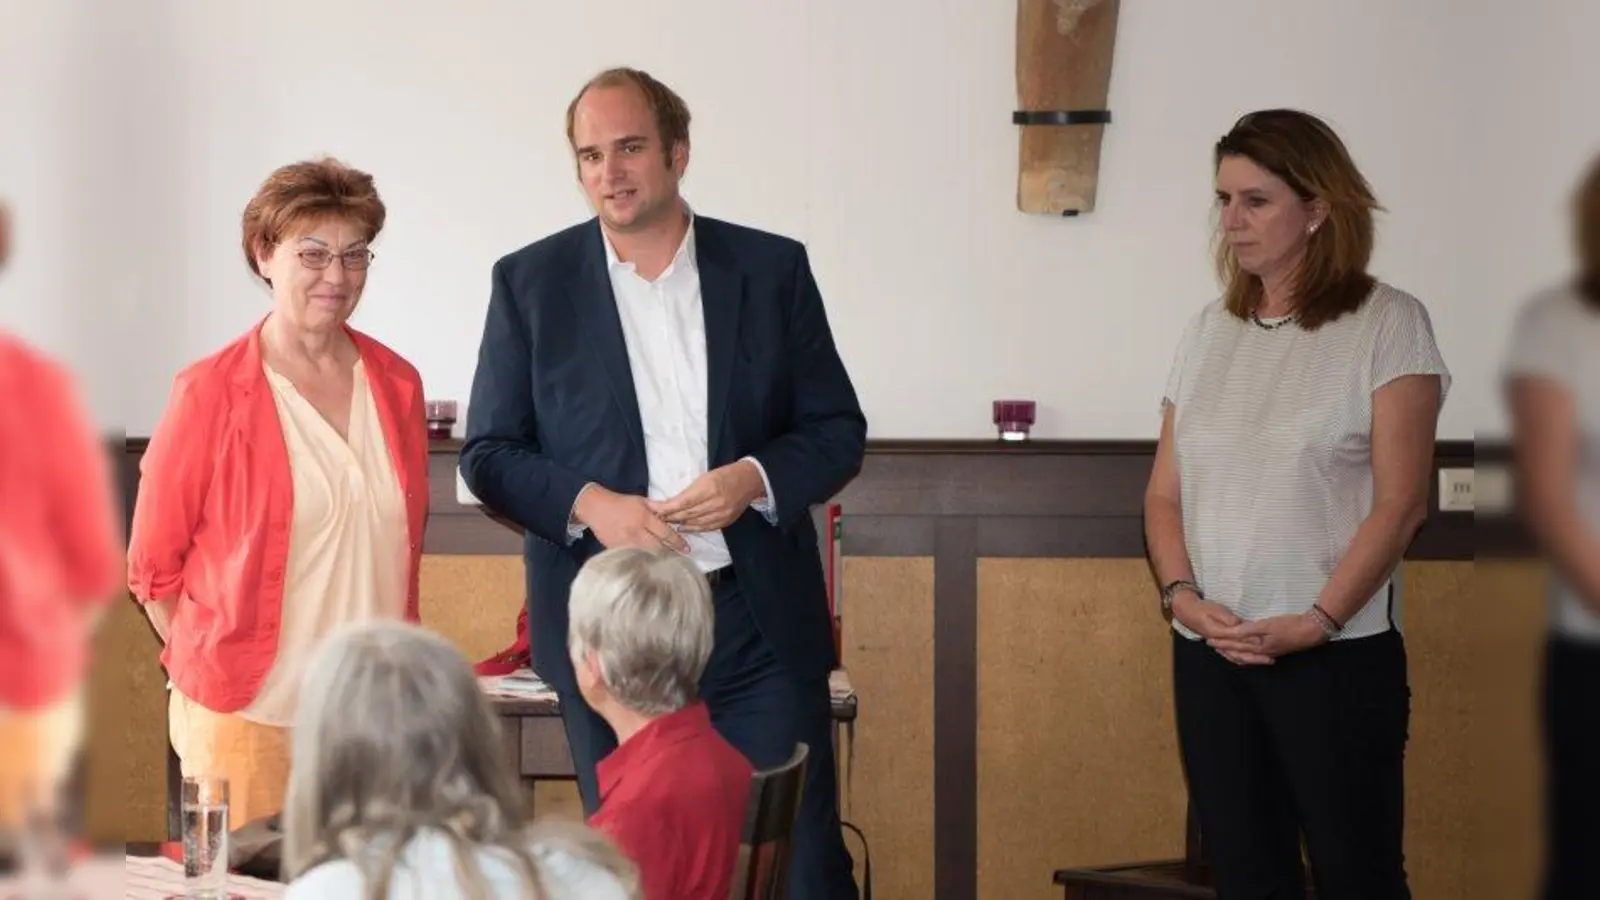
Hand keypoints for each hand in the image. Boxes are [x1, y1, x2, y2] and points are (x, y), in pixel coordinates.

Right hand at [575, 486, 689, 552]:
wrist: (595, 508)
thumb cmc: (621, 503)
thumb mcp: (642, 501)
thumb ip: (659, 508)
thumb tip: (676, 513)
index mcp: (644, 518)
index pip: (666, 533)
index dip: (678, 542)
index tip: (687, 548)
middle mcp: (637, 531)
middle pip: (659, 547)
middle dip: (671, 552)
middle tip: (681, 557)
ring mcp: (626, 542)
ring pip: (647, 555)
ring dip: (659, 558)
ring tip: (669, 562)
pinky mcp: (617, 550)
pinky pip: (634, 557)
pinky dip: (643, 560)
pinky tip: (651, 564)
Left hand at [648, 461, 764, 532]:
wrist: (749, 480)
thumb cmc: (724, 474)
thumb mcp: (705, 477)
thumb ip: (690, 491)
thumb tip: (671, 503)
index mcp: (709, 488)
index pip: (682, 502)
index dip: (667, 508)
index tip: (654, 510)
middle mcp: (715, 503)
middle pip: (687, 514)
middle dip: (669, 517)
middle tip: (656, 518)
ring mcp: (722, 514)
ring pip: (694, 523)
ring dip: (678, 524)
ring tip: (666, 524)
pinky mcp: (726, 522)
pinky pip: (705, 528)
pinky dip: (692, 529)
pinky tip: (683, 528)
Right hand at [1170, 592, 1273, 664]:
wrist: (1189, 612)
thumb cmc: (1204, 609)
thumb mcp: (1216, 610)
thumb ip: (1228, 618)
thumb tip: (1239, 624)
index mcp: (1219, 634)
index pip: (1238, 640)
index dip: (1252, 641)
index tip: (1266, 642)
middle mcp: (1220, 644)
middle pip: (1240, 653)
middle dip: (1256, 656)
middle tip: (1271, 658)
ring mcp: (1220, 647)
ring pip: (1237, 657)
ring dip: (1253, 660)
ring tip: (1268, 661)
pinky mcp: (1222, 646)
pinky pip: (1234, 657)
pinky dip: (1244, 660)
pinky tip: (1254, 660)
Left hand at [1206, 613, 1326, 663]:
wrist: (1311, 631)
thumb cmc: (1289, 625)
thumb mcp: (1268, 625)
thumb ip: (1249, 629)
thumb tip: (1233, 632)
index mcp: (1257, 645)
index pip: (1234, 644)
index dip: (1221, 641)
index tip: (1208, 638)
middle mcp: (1260, 652)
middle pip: (1238, 651)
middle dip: (1224, 648)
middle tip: (1210, 644)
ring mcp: (1267, 653)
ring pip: (1245, 655)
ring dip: (1233, 652)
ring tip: (1223, 649)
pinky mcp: (1274, 651)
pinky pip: (1254, 655)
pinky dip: (1245, 655)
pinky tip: (1244, 653)